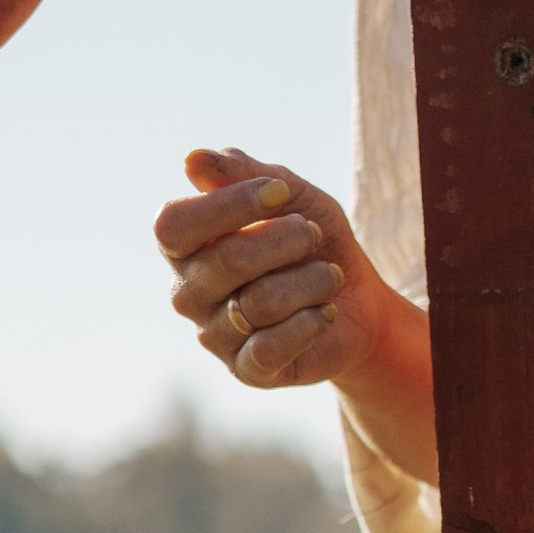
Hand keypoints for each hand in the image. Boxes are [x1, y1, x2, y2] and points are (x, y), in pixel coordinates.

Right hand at [156, 148, 391, 397]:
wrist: (358, 301)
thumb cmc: (312, 240)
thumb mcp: (288, 194)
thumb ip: (242, 172)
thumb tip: (192, 161)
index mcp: (182, 247)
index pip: (174, 225)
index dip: (228, 204)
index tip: (279, 190)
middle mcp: (188, 294)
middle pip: (227, 259)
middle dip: (285, 239)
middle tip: (313, 233)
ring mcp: (214, 336)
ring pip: (261, 302)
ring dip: (311, 281)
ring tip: (330, 275)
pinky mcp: (248, 371)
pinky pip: (271, 346)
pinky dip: (310, 322)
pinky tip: (326, 312)